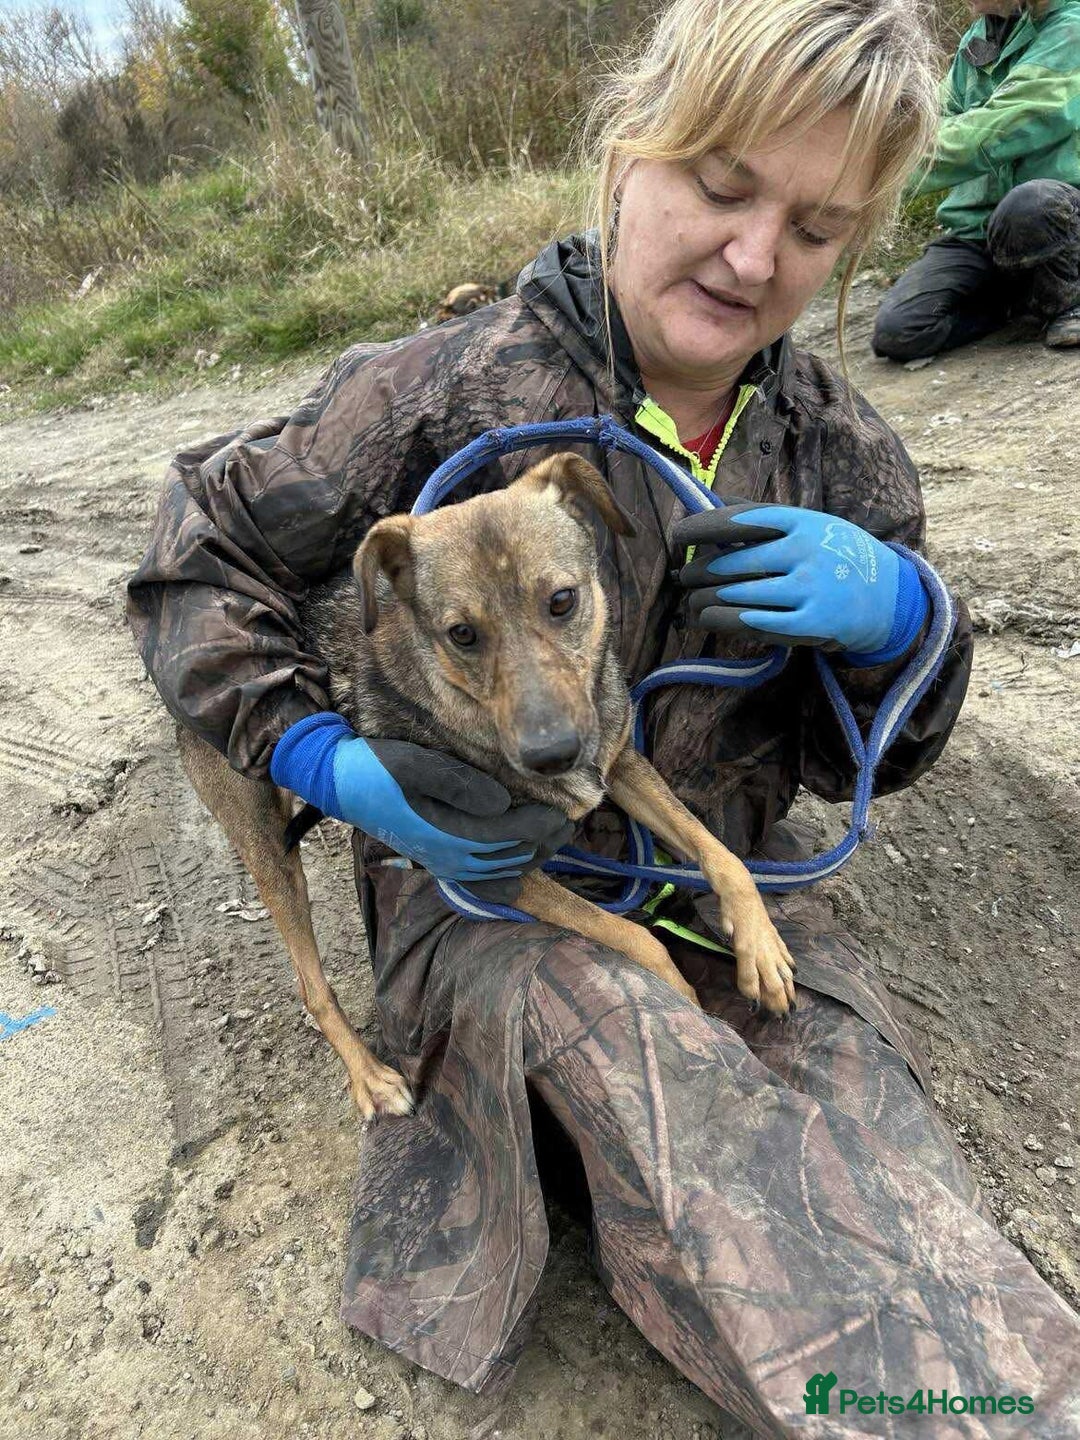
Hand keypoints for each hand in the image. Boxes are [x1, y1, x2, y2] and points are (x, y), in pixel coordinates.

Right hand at [270, 714, 572, 890]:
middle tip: (569, 819)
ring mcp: (444, 863)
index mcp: (449, 833)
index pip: (512, 837)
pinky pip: (481, 884)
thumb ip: (458, 783)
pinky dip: (506, 878)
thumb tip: (500, 802)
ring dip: (532, 857)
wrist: (339, 783)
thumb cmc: (377, 767)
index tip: (566, 809)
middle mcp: (450, 857)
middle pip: (514, 858)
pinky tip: (519, 864)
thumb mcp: (415, 764)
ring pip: (502, 872)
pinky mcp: (438, 861)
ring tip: (554, 836)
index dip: (544, 826)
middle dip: (546, 841)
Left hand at [672, 503, 927, 662]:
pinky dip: (724, 621)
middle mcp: (804, 552)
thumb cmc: (836, 554)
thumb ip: (761, 515)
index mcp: (801, 522)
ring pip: (737, 595)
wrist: (888, 595)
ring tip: (691, 601)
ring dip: (704, 600)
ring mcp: (808, 589)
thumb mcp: (809, 524)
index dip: (702, 527)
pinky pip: (754, 623)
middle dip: (699, 572)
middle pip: (732, 563)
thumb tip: (709, 500)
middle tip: (685, 577)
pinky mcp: (810, 623)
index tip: (679, 534)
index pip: (739, 520)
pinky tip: (708, 619)